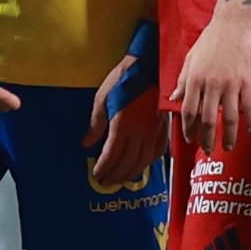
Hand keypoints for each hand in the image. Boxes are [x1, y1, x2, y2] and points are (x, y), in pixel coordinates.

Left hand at [84, 49, 163, 187]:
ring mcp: (154, 132)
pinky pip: (157, 152)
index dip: (104, 168)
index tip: (96, 176)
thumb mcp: (102, 97)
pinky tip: (142, 165)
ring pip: (144, 161)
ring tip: (121, 179)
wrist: (149, 66)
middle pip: (128, 163)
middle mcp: (140, 133)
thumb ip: (95, 123)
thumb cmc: (123, 79)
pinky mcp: (163, 128)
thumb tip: (87, 143)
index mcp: (123, 126)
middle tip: (106, 183)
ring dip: (131, 174)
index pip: (112, 155)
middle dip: (115, 175)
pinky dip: (148, 163)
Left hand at [169, 11, 250, 149]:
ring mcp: (232, 83)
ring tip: (228, 147)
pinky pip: (250, 108)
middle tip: (207, 151)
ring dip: (228, 137)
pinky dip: (250, 123)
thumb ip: (183, 80)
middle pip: (207, 119)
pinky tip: (249, 132)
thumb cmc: (211, 39)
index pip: (189, 111)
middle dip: (206, 139)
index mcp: (195, 78)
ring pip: (229, 118)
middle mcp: (212, 84)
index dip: (189, 129)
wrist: (235, 22)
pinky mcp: (249, 81)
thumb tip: (173, 98)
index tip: (190, 139)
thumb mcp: (191, 58)